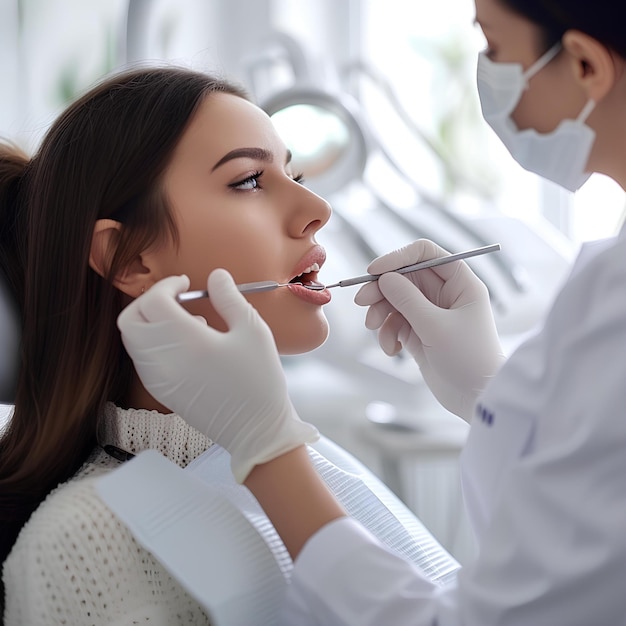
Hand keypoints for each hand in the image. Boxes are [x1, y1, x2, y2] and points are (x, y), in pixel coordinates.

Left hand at [117, 270, 318, 481]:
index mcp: (186, 341)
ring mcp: (158, 379)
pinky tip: (186, 345)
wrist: (256, 430)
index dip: (166, 285)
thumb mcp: (252, 331)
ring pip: (131, 339)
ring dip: (149, 321)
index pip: (153, 301)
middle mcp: (164, 360)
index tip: (185, 283)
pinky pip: (141, 358)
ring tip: (187, 322)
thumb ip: (230, 298)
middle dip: (148, 300)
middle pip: (130, 319)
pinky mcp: (161, 392)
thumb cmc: (259, 379)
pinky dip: (152, 342)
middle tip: (175, 298)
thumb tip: (215, 275)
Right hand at [354, 239, 505, 420]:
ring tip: (375, 330)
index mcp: (460, 283)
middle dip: (381, 290)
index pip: (425, 254)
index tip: (374, 271)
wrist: (477, 399)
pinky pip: (395, 323)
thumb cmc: (469, 359)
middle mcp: (445, 294)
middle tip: (361, 302)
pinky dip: (388, 334)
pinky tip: (393, 350)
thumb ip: (407, 299)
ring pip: (395, 300)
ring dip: (381, 314)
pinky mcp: (420, 333)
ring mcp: (430, 313)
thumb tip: (384, 278)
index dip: (398, 257)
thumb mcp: (435, 326)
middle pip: (404, 277)